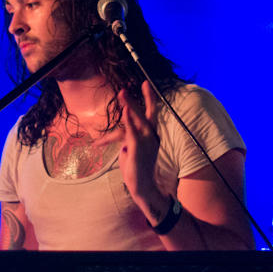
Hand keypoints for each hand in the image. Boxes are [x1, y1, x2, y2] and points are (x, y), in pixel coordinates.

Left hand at [111, 81, 159, 200]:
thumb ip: (127, 138)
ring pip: (138, 119)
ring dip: (129, 105)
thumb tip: (120, 132)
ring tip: (122, 93)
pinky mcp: (137, 148)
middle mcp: (152, 137)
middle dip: (143, 98)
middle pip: (147, 113)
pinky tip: (125, 111)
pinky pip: (132, 131)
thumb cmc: (136, 170)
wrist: (142, 187)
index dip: (150, 99)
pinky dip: (128, 120)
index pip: (152, 114)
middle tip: (141, 83)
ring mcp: (146, 142)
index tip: (146, 84)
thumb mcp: (130, 149)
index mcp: (152, 136)